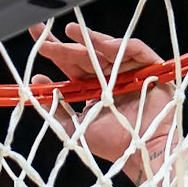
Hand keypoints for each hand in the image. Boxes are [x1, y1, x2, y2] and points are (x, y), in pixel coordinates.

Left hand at [31, 21, 175, 170]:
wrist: (139, 154)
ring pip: (108, 49)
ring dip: (90, 40)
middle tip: (46, 37)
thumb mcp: (76, 127)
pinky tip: (104, 45)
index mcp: (92, 86)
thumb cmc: (113, 144)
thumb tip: (37, 81)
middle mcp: (110, 75)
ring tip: (72, 33)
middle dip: (66, 45)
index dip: (56, 50)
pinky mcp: (150, 68)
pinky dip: (122, 46)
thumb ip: (57, 108)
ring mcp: (129, 69)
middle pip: (86, 55)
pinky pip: (137, 50)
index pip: (72, 64)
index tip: (38, 38)